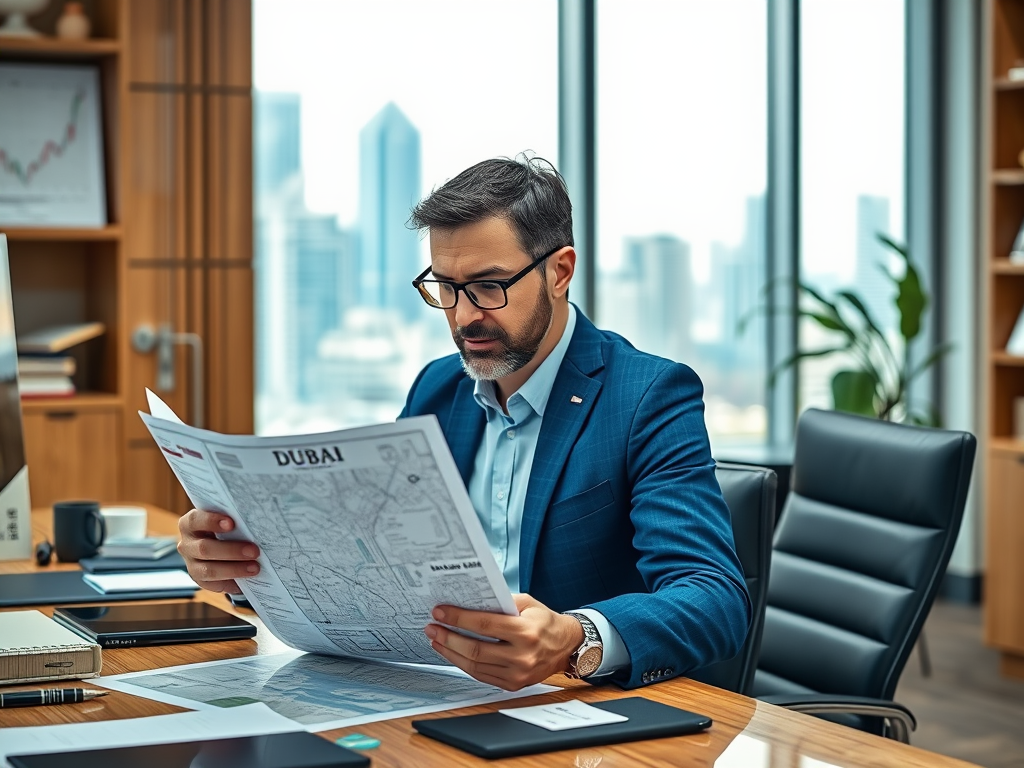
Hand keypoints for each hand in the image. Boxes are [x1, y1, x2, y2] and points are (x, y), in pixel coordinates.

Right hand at [177, 509, 259, 592]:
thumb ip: (234, 519)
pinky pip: (214, 584)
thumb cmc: (227, 527)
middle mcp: (186, 544)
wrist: (222, 545)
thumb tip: (254, 519)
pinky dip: (231, 583)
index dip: (212, 521)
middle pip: (204, 548)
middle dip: (231, 550)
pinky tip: (246, 580)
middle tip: (254, 551)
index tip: (232, 523)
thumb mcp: (226, 519)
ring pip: (209, 570)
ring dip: (234, 569)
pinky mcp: (199, 580)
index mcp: (190, 523)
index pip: (196, 520)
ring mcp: (191, 564)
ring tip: (254, 568)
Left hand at [424, 594, 584, 690]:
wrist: (566, 646)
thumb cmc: (544, 621)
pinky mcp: (513, 684)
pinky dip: (463, 664)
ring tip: (437, 639)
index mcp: (526, 632)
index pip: (484, 625)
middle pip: (475, 649)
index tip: (440, 612)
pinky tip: (452, 653)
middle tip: (432, 626)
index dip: (458, 618)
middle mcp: (522, 656)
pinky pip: (481, 675)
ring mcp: (517, 674)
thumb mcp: (527, 603)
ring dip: (451, 652)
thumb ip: (500, 602)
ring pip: (475, 665)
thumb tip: (468, 601)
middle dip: (448, 637)